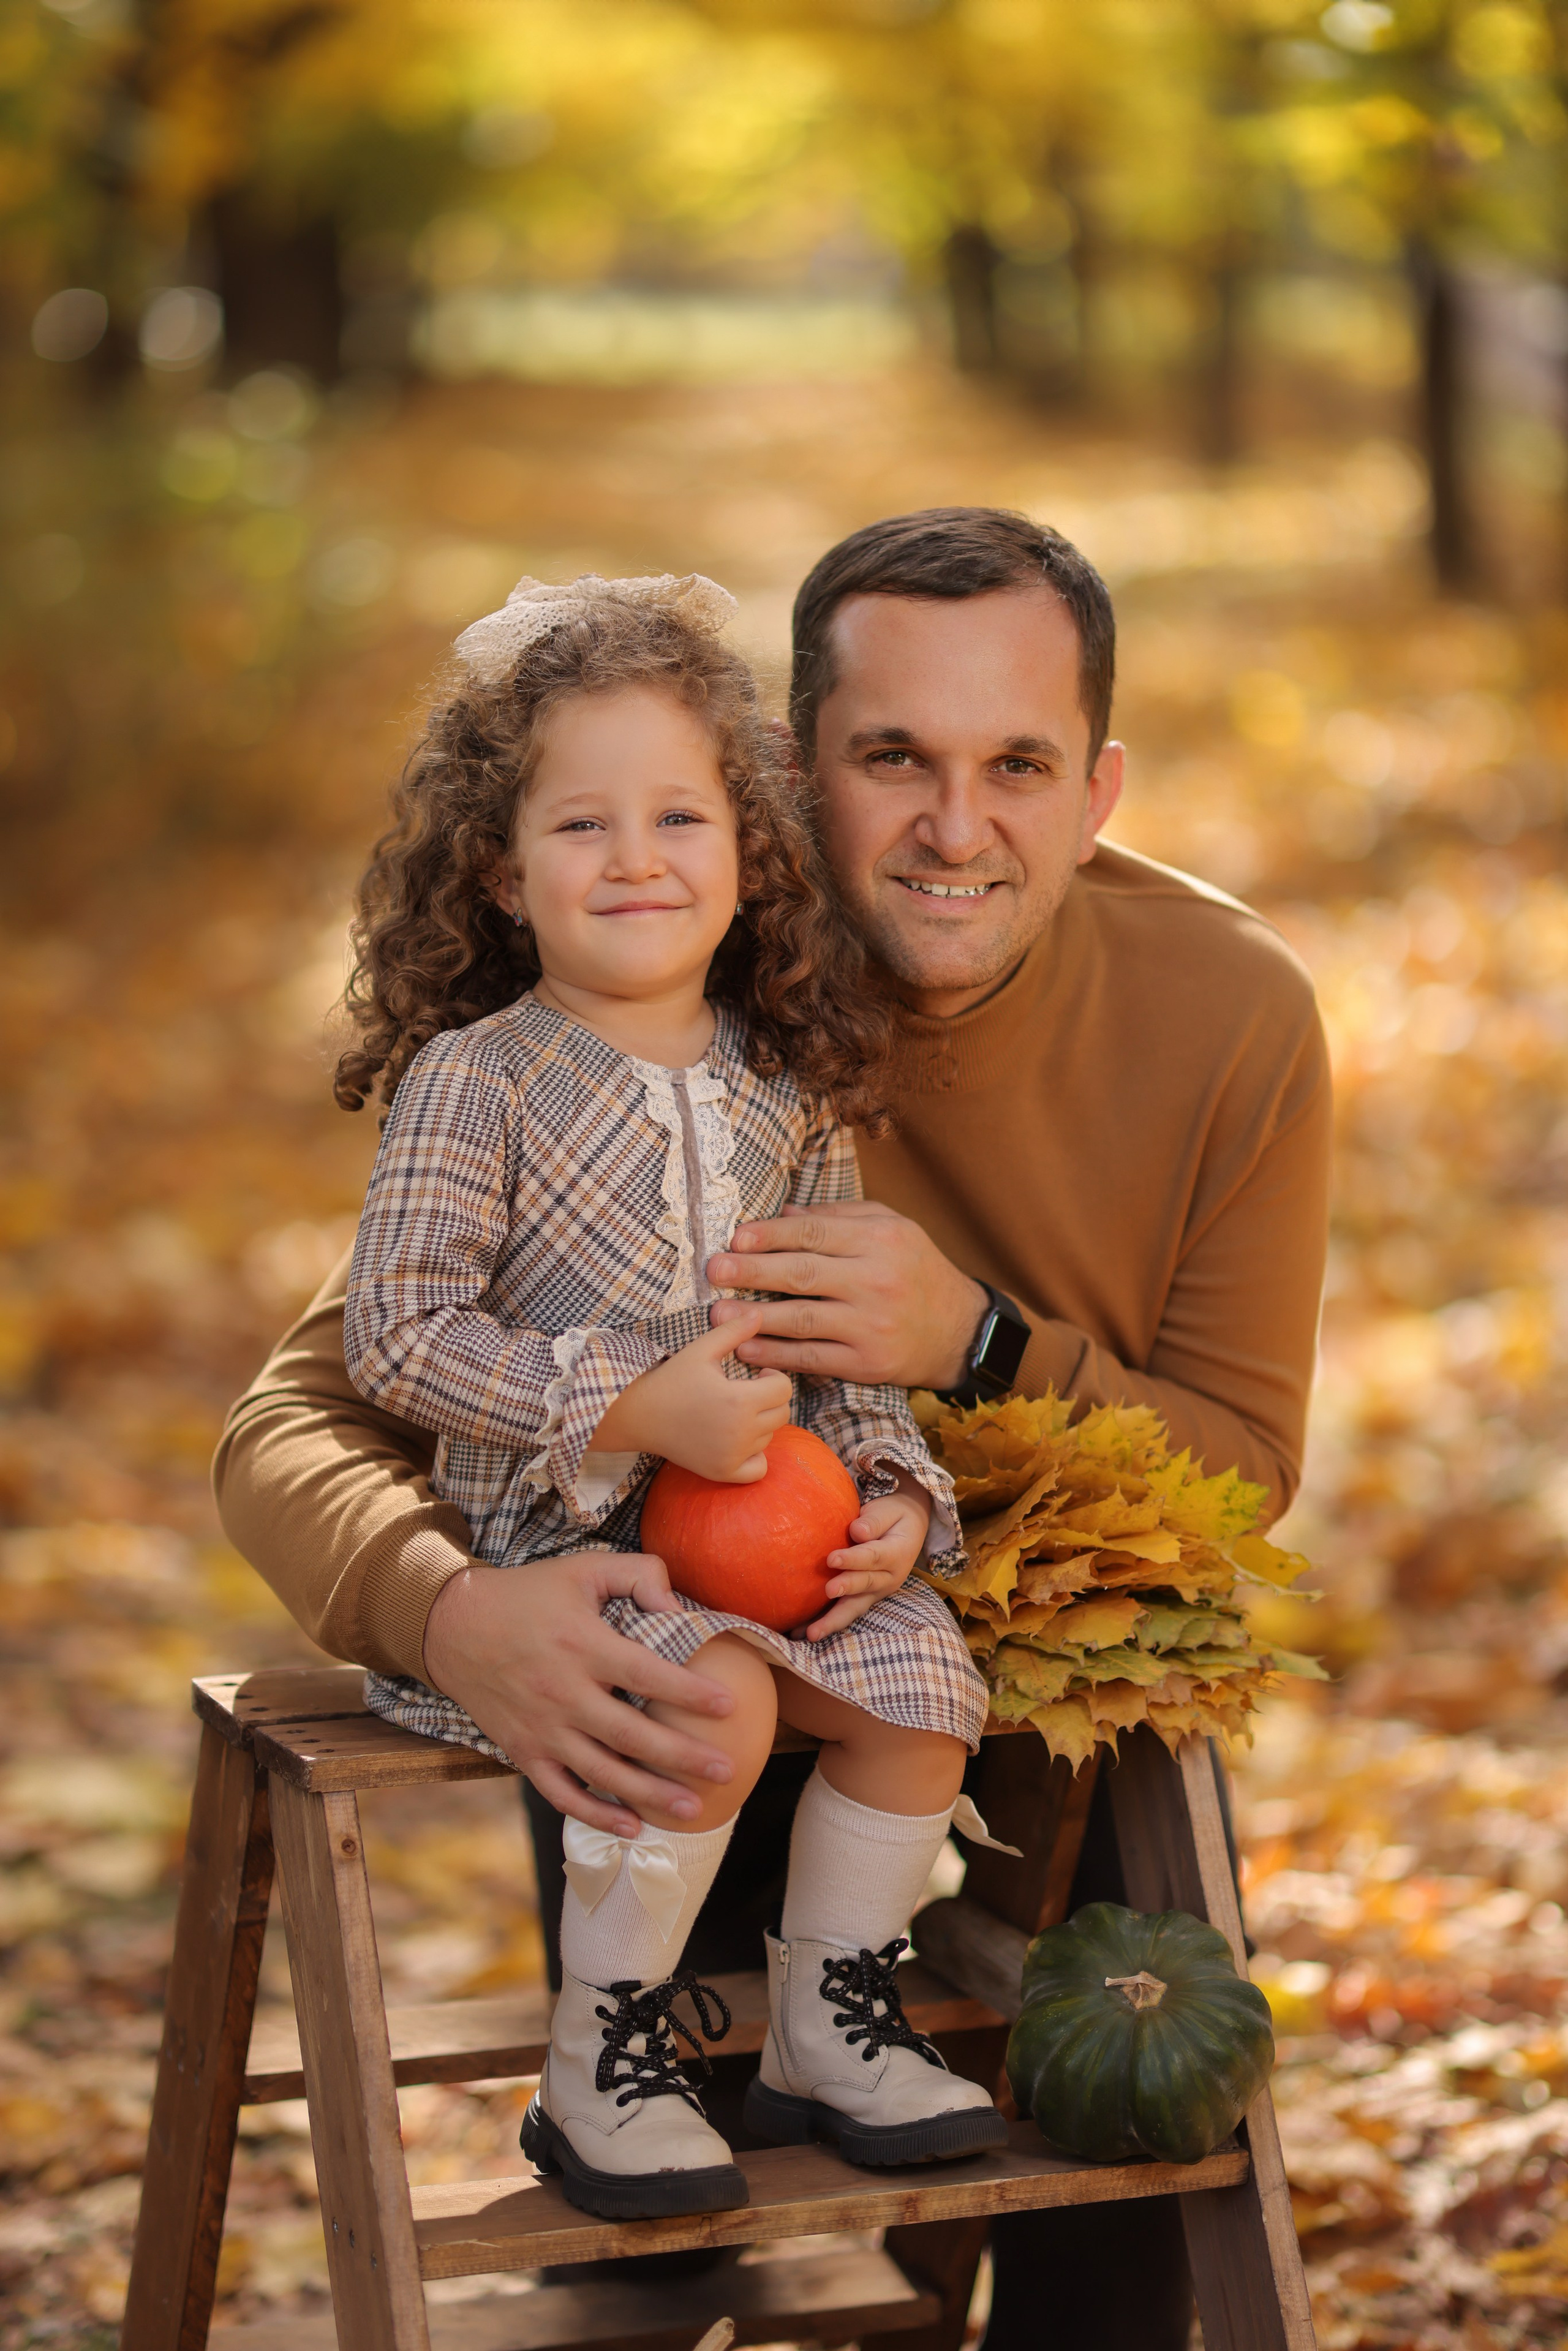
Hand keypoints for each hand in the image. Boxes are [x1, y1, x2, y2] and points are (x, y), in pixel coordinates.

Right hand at [421, 1551, 738, 1836]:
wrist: (454, 1627)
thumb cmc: (529, 1595)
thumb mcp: (583, 1568)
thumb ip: (637, 1574)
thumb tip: (679, 1606)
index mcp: (581, 1645)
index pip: (645, 1675)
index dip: (688, 1693)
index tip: (729, 1706)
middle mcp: (563, 1693)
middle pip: (631, 1735)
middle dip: (682, 1756)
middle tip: (725, 1770)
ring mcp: (541, 1729)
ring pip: (602, 1772)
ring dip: (649, 1795)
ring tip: (693, 1808)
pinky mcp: (523, 1752)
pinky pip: (561, 1792)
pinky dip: (595, 1814)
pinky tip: (631, 1826)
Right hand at [592, 1311, 792, 1482]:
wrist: (640, 1415)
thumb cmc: (671, 1379)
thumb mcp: (702, 1350)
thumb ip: (733, 1331)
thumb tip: (759, 1313)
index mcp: (739, 1399)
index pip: (784, 1388)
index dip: (774, 1377)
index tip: (757, 1375)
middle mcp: (740, 1431)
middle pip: (782, 1413)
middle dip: (770, 1399)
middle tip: (748, 1391)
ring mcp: (732, 1456)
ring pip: (770, 1437)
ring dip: (760, 1424)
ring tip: (735, 1412)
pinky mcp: (722, 1472)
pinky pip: (759, 1469)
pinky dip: (755, 1456)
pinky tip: (738, 1441)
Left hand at [708, 1199, 988, 1389]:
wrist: (960, 1330)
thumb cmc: (917, 1271)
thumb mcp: (893, 1229)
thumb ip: (841, 1217)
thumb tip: (786, 1213)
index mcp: (881, 1240)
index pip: (814, 1233)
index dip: (771, 1235)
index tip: (737, 1238)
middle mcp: (876, 1281)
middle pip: (803, 1273)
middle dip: (753, 1272)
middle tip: (715, 1270)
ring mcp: (871, 1325)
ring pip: (802, 1319)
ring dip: (754, 1318)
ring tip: (717, 1315)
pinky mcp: (867, 1362)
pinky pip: (813, 1358)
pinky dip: (777, 1354)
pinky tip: (747, 1348)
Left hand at [804, 1477, 930, 1641]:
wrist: (909, 1529)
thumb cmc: (892, 1516)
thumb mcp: (888, 1510)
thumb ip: (874, 1521)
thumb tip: (858, 1531)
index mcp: (896, 1553)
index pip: (873, 1556)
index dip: (853, 1559)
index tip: (832, 1558)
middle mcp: (889, 1577)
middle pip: (865, 1585)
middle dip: (846, 1588)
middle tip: (828, 1590)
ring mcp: (877, 1591)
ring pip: (855, 1608)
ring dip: (833, 1621)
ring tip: (812, 1633)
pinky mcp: (865, 1598)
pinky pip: (846, 1612)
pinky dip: (827, 1623)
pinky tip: (804, 1633)